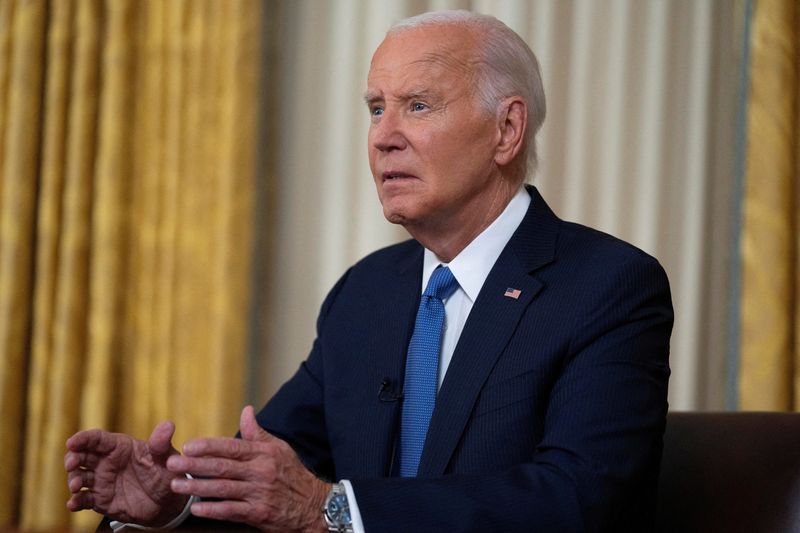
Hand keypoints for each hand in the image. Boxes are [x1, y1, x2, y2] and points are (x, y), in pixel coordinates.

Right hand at [65, 421, 189, 525]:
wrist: (167, 501)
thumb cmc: (165, 472)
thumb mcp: (166, 458)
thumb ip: (162, 444)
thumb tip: (168, 425)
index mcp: (120, 446)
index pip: (97, 438)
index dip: (83, 438)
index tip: (71, 442)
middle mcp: (106, 462)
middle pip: (82, 455)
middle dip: (72, 458)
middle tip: (72, 464)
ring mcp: (101, 481)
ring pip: (79, 477)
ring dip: (73, 479)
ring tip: (76, 486)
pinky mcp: (100, 499)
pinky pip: (84, 499)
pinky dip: (76, 501)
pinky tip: (73, 504)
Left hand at [166, 405, 329, 531]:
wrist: (314, 506)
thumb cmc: (293, 474)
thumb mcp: (279, 449)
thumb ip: (257, 433)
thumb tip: (246, 410)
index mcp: (264, 453)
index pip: (232, 447)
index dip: (209, 446)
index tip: (188, 446)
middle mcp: (261, 471)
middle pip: (223, 467)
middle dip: (195, 465)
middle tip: (172, 463)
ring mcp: (260, 493)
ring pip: (223, 489)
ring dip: (197, 487)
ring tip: (176, 485)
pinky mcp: (259, 513)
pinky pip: (232, 511)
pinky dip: (213, 510)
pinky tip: (197, 508)